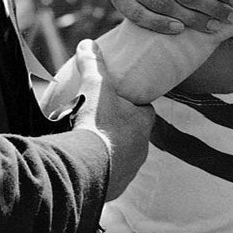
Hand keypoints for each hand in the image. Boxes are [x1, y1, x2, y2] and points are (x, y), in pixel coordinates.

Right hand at [67, 40, 151, 196]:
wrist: (86, 167)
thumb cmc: (96, 124)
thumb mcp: (95, 88)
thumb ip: (93, 65)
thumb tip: (88, 44)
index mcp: (143, 124)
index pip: (146, 112)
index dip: (134, 107)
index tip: (119, 103)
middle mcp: (141, 149)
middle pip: (134, 137)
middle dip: (121, 132)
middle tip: (99, 124)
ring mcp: (130, 171)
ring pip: (123, 159)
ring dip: (111, 153)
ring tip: (90, 146)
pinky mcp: (115, 188)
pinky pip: (111, 179)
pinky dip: (102, 173)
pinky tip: (87, 166)